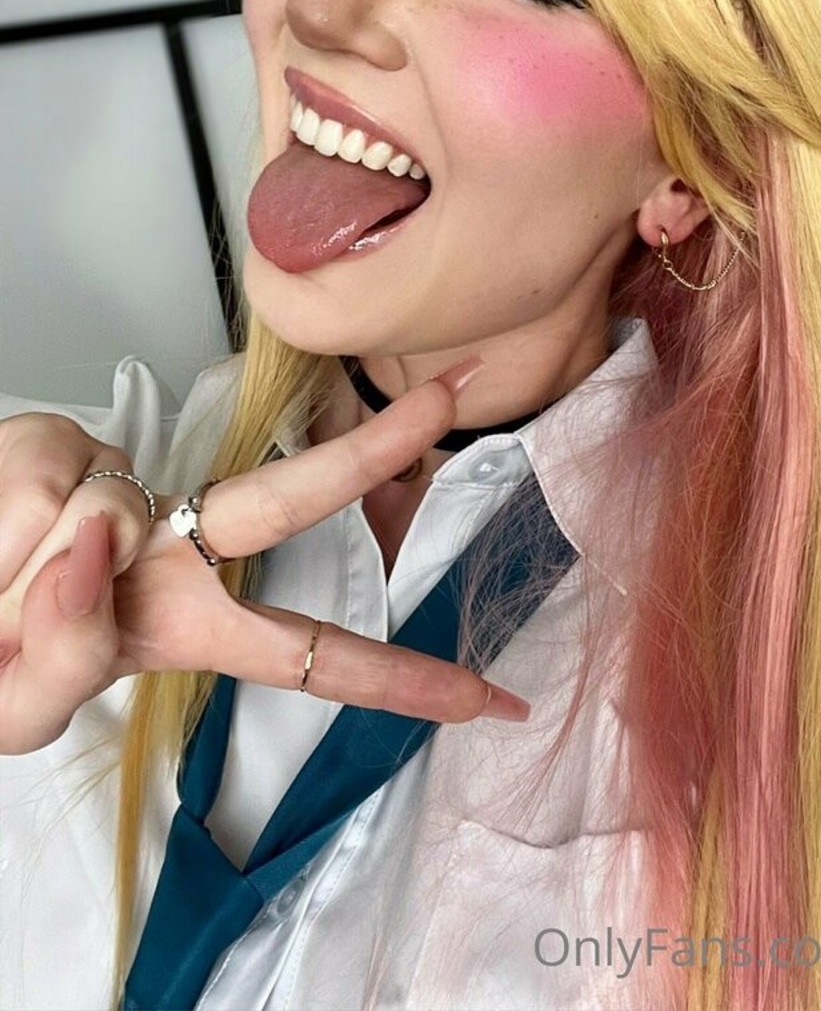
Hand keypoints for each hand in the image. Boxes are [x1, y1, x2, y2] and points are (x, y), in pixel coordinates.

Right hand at [0, 359, 529, 754]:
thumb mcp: (18, 707)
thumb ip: (59, 662)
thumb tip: (98, 541)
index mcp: (187, 624)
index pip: (309, 657)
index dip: (398, 680)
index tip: (489, 697)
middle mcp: (173, 549)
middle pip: (282, 502)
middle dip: (371, 452)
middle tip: (448, 398)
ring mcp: (123, 492)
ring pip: (100, 514)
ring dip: (18, 581)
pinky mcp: (62, 443)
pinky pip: (40, 484)